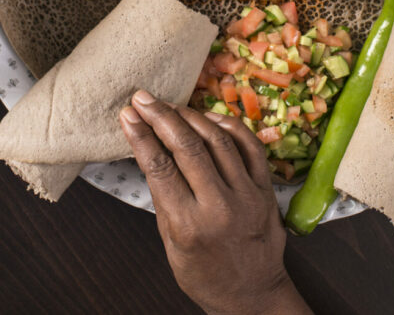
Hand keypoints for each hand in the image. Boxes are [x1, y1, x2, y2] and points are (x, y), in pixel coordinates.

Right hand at [120, 91, 310, 314]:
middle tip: (143, 98)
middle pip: (187, 147)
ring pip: (218, 140)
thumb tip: (150, 149)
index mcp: (189, 225)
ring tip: (170, 105)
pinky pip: (249, 145)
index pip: (160, 167)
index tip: (128, 114)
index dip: (141, 135)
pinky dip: (228, 126)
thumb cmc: (204, 273)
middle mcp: (219, 207)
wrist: (252, 294)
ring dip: (191, 116)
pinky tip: (208, 117)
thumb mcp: (171, 242)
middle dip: (161, 116)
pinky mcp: (266, 190)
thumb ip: (164, 197)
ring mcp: (247, 196)